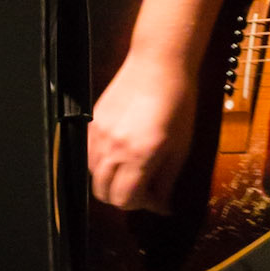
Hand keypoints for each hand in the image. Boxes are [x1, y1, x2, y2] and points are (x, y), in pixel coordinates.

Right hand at [88, 56, 197, 213]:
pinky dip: (101, 164)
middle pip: (104, 193)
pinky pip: (88, 156)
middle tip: (144, 188)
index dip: (140, 205)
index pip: (124, 200)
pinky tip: (120, 154)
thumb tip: (162, 206)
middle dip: (124, 197)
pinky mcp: (91, 123)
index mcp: (140, 155)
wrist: (159, 64)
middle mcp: (114, 148)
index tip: (155, 198)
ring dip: (111, 181)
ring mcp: (98, 135)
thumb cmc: (178, 102)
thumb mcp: (181, 145)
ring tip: (132, 169)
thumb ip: (167, 179)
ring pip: (93, 177)